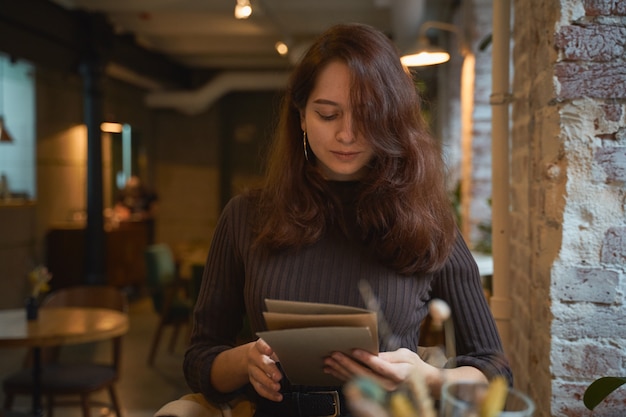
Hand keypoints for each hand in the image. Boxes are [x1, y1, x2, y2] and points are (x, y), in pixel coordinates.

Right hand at [246, 338, 282, 400]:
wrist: (252, 356)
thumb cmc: (266, 350)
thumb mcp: (272, 345)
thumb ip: (280, 348)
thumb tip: (293, 352)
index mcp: (259, 346)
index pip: (261, 345)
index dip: (265, 347)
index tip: (270, 351)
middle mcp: (254, 357)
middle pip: (261, 363)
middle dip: (270, 370)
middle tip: (278, 376)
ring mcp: (252, 369)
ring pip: (258, 377)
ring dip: (268, 383)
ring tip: (277, 387)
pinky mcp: (253, 380)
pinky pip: (259, 388)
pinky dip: (269, 394)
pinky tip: (277, 396)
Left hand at [323, 348, 438, 391]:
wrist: (420, 382)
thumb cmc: (412, 366)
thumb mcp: (405, 355)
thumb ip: (389, 356)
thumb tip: (373, 353)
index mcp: (398, 374)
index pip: (379, 366)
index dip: (366, 358)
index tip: (354, 350)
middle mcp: (389, 386)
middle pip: (364, 375)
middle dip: (346, 364)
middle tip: (334, 355)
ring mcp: (381, 392)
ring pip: (357, 381)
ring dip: (341, 371)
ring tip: (329, 361)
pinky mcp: (374, 392)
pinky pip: (356, 384)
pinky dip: (342, 376)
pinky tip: (333, 370)